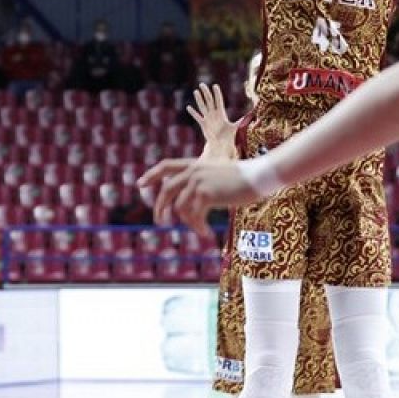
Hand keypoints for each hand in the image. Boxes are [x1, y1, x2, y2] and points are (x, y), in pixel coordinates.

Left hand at [140, 158, 257, 235]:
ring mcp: (198, 181)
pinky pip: (194, 215)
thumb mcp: (218, 175)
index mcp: (195, 164)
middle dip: (160, 207)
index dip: (151, 175)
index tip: (139, 185)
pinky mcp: (205, 193)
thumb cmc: (243, 178)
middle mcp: (194, 170)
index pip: (166, 165)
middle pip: (166, 190)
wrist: (258, 176)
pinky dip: (199, 227)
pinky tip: (207, 233)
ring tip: (201, 230)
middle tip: (160, 222)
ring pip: (180, 207)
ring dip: (189, 223)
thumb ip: (203, 182)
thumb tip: (192, 200)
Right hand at [185, 84, 235, 153]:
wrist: (221, 144)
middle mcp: (214, 114)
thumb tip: (250, 117)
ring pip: (202, 107)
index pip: (219, 101)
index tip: (215, 85)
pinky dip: (193, 113)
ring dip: (199, 99)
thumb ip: (241, 122)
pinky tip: (188, 107)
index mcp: (221, 114)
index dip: (217, 94)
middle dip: (206, 93)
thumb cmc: (228, 136)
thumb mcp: (235, 128)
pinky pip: (198, 117)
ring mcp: (208, 118)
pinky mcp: (203, 124)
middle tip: (202, 84)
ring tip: (195, 91)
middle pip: (209, 101)